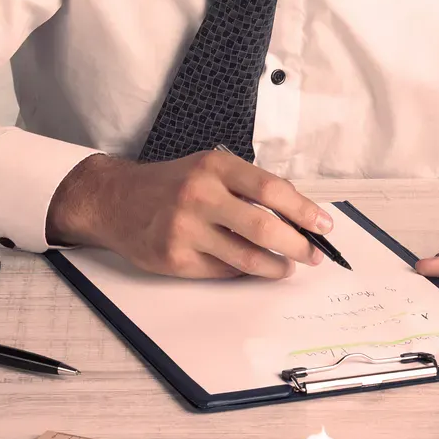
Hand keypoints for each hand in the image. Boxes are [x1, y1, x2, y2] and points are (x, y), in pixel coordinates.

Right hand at [44, 148, 333, 279]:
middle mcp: (200, 196)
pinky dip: (242, 271)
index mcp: (214, 167)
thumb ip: (247, 187)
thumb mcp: (208, 169)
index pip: (272, 190)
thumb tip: (297, 215)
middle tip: (313, 254)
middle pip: (265, 227)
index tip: (324, 226)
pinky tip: (249, 267)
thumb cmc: (171, 184)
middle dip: (298, 245)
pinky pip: (223, 271)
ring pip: (247, 257)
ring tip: (287, 266)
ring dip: (276, 266)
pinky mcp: (174, 258)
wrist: (114, 200)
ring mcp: (185, 229)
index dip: (304, 211)